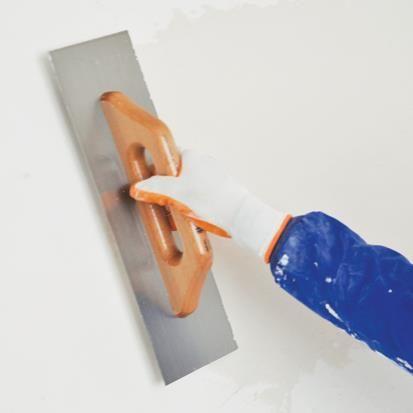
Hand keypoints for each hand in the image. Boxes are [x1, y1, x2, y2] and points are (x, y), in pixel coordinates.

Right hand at [130, 150, 290, 261]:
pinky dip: (190, 207)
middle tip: (163, 203)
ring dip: (177, 202)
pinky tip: (189, 217)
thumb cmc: (214, 201)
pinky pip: (196, 198)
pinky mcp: (217, 192)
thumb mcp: (176, 193)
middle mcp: (202, 164)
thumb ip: (154, 188)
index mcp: (192, 157)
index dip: (155, 172)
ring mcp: (211, 178)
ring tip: (177, 213)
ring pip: (185, 188)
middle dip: (166, 192)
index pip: (165, 158)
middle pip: (174, 176)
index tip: (149, 184)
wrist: (239, 217)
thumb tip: (139, 187)